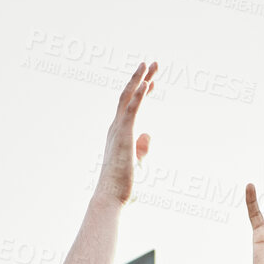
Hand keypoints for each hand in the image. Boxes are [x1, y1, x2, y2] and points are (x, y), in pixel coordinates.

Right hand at [94, 62, 156, 204]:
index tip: (151, 82)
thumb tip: (149, 135)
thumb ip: (143, 149)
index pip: (130, 108)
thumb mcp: (138, 164)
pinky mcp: (124, 136)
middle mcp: (116, 128)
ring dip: (139, 80)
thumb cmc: (123, 187)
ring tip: (150, 64)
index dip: (141, 93)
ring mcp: (119, 131)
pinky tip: (147, 83)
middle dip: (140, 79)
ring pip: (129, 98)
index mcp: (119, 135)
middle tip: (152, 64)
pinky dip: (139, 96)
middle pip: (128, 97)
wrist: (111, 198)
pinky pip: (132, 111)